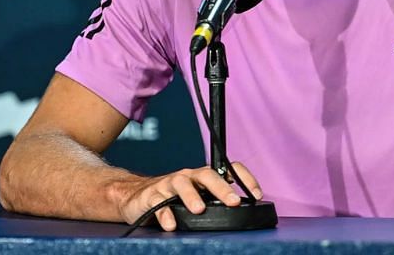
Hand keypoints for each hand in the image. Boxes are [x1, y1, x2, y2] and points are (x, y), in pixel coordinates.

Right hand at [116, 162, 261, 230]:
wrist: (136, 198)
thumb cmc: (173, 199)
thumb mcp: (199, 199)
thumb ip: (216, 203)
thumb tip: (243, 216)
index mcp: (204, 177)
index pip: (229, 169)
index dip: (245, 179)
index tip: (257, 195)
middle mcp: (189, 177)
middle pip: (207, 175)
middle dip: (222, 188)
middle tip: (234, 202)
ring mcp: (169, 185)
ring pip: (181, 184)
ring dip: (191, 196)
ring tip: (199, 210)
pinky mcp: (151, 197)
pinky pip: (158, 203)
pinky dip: (164, 214)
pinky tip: (171, 224)